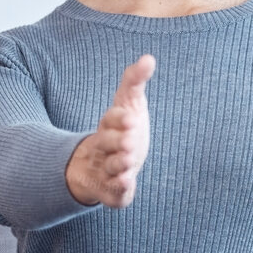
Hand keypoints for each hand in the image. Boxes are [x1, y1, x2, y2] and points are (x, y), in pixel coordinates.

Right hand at [65, 55, 153, 207]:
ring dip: (117, 166)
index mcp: (109, 126)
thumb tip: (148, 58)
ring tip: (129, 162)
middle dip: (116, 143)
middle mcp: (103, 148)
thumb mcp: (129, 102)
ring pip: (108, 169)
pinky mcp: (110, 191)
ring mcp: (105, 170)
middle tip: (130, 142)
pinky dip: (118, 192)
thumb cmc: (123, 128)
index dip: (119, 120)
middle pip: (105, 144)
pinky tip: (128, 186)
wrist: (103, 162)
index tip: (131, 118)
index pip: (111, 120)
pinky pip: (112, 195)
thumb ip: (135, 81)